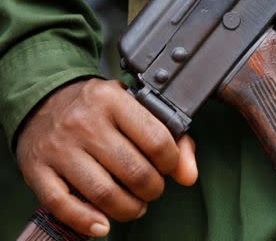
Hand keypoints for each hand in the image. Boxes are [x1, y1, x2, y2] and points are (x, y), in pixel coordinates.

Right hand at [17, 79, 197, 236]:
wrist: (44, 99)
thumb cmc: (98, 107)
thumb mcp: (135, 107)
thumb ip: (172, 137)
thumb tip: (189, 176)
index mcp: (113, 100)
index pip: (157, 141)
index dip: (171, 162)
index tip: (168, 166)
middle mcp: (85, 122)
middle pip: (134, 172)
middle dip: (153, 189)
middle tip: (152, 188)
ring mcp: (59, 147)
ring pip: (104, 194)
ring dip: (129, 209)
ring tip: (134, 205)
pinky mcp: (37, 169)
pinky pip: (63, 205)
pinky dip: (87, 222)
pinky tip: (103, 224)